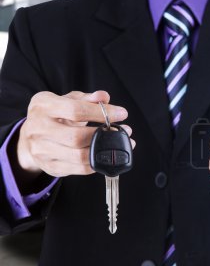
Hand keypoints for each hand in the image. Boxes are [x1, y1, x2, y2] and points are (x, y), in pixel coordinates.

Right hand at [16, 91, 135, 177]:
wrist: (30, 137)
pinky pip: (80, 169)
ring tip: (120, 143)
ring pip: (79, 156)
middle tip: (124, 130)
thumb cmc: (55, 114)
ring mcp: (42, 151)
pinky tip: (107, 154)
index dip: (101, 113)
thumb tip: (104, 97)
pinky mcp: (51, 167)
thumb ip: (87, 98)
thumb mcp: (67, 100)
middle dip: (104, 135)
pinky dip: (98, 162)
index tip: (122, 113)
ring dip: (105, 151)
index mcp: (43, 107)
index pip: (75, 110)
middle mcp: (38, 129)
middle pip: (76, 137)